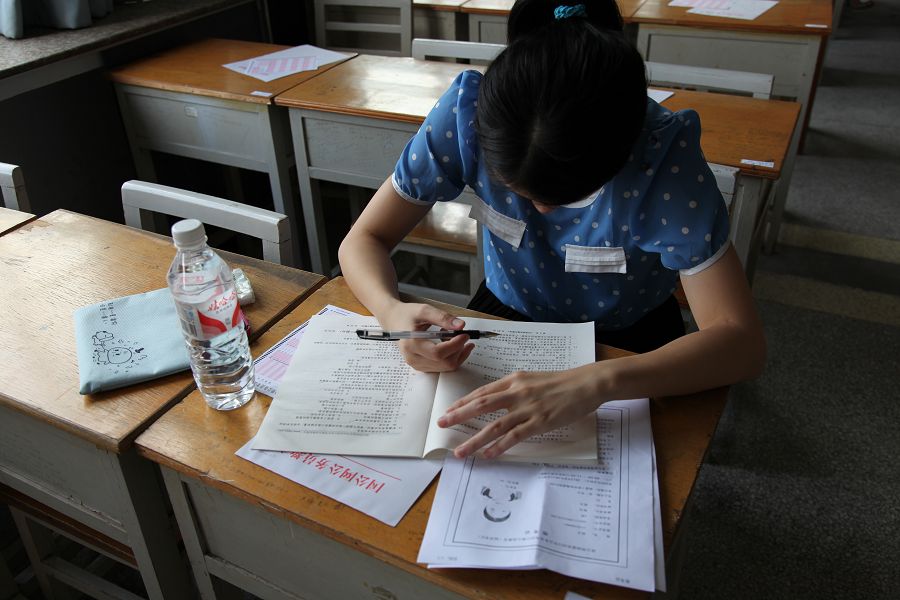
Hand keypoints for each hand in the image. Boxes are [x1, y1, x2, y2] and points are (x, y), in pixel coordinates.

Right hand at [378, 302, 474, 371]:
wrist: (393, 320)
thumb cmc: (407, 314)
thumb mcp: (424, 310)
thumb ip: (443, 317)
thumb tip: (461, 326)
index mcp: (411, 344)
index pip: (438, 353)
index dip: (455, 345)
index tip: (465, 334)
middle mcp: (413, 358)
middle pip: (444, 363)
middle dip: (459, 350)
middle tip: (464, 336)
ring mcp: (416, 364)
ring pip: (446, 367)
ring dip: (457, 354)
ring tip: (454, 337)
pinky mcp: (421, 366)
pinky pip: (442, 367)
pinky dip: (451, 356)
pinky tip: (449, 344)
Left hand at [437, 367, 599, 458]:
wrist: (587, 383)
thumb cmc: (562, 383)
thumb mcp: (533, 380)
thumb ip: (516, 389)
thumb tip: (500, 400)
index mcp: (514, 380)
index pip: (482, 392)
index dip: (463, 402)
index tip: (448, 410)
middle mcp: (517, 392)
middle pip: (481, 405)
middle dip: (459, 416)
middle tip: (441, 424)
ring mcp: (528, 408)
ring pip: (495, 425)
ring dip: (475, 439)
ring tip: (461, 451)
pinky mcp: (540, 421)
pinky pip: (515, 436)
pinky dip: (500, 446)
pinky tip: (489, 455)